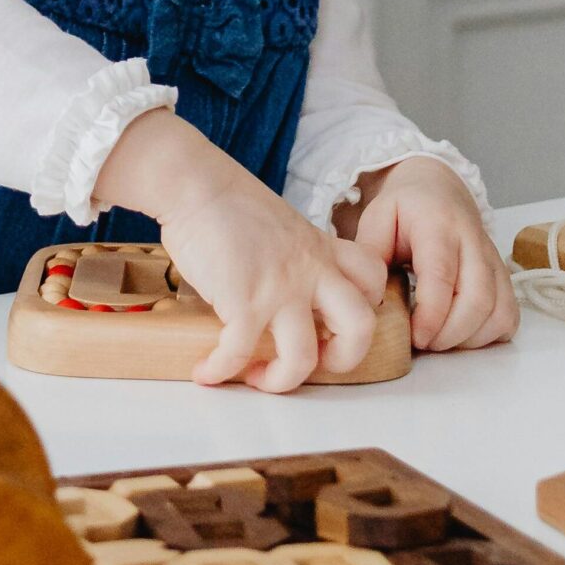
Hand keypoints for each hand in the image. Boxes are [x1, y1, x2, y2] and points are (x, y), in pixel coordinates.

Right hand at [93, 110, 388, 389]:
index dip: (364, 307)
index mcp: (321, 249)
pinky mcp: (244, 300)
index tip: (334, 322)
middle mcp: (311, 271)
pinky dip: (220, 370)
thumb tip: (277, 291)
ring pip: (305, 357)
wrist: (194, 183)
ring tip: (256, 377)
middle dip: (343, 359)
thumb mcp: (280, 226)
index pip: (371, 280)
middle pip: (360, 328)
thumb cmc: (225, 202)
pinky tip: (206, 371)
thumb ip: (292, 257)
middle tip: (314, 361)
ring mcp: (281, 288)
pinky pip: (240, 352)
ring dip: (281, 381)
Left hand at [347, 155, 515, 352]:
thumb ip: (370, 255)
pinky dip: (489, 334)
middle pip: (478, 299)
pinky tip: (461, 333)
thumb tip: (370, 296)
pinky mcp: (504, 275)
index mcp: (438, 225)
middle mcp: (473, 241)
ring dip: (469, 338)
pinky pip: (509, 314)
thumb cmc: (404, 209)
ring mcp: (493, 260)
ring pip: (499, 310)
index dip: (431, 314)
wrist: (438, 189)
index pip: (442, 275)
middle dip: (450, 334)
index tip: (414, 337)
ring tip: (438, 339)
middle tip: (423, 343)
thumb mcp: (376, 219)